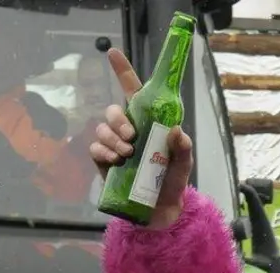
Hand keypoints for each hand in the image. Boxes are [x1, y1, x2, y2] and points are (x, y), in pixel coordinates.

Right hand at [87, 48, 192, 228]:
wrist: (160, 213)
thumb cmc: (172, 183)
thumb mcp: (184, 165)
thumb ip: (184, 148)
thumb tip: (177, 132)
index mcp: (148, 123)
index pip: (132, 91)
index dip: (122, 70)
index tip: (112, 52)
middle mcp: (129, 131)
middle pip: (114, 112)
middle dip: (119, 120)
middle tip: (132, 136)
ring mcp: (115, 147)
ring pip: (103, 129)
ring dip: (112, 138)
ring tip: (127, 153)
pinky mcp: (104, 164)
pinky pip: (95, 150)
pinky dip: (103, 152)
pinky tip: (114, 160)